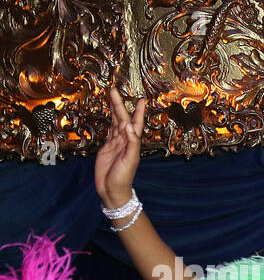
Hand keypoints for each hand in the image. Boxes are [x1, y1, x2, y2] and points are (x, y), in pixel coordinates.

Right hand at [95, 86, 145, 208]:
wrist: (112, 190)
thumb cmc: (123, 178)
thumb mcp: (129, 161)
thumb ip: (131, 144)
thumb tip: (129, 126)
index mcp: (133, 143)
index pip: (136, 123)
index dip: (138, 111)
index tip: (141, 99)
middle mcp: (125, 141)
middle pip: (122, 118)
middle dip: (119, 104)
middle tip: (114, 89)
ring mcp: (116, 143)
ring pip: (115, 122)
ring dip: (114, 109)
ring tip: (111, 96)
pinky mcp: (107, 147)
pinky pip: (109, 130)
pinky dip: (109, 121)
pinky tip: (109, 114)